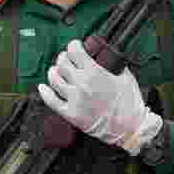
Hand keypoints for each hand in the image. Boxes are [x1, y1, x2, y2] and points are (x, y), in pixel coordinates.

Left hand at [37, 40, 162, 155]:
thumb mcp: (125, 77)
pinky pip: (51, 101)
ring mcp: (74, 100)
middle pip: (62, 63)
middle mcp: (81, 84)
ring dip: (53, 71)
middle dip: (63, 57)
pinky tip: (44, 87)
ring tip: (56, 71)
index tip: (75, 46)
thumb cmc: (129, 104)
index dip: (73, 45)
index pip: (74, 51)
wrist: (129, 127)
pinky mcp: (71, 114)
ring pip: (54, 79)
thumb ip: (114, 65)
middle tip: (67, 58)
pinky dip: (45, 92)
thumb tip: (107, 58)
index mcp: (94, 73)